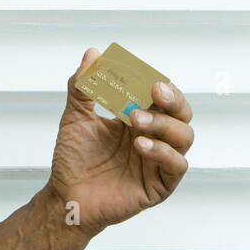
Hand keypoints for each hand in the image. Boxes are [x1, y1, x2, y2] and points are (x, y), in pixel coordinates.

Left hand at [47, 47, 194, 238]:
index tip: (144, 74)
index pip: (161, 95)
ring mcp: (160, 161)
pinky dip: (162, 152)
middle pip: (182, 112)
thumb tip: (92, 53)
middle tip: (155, 90)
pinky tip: (140, 145)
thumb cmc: (73, 160)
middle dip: (173, 99)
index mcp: (140, 119)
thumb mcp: (76, 118)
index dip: (158, 83)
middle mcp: (155, 137)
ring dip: (165, 124)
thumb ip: (83, 87)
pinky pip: (177, 165)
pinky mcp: (161, 185)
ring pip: (184, 136)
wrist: (65, 196)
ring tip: (136, 120)